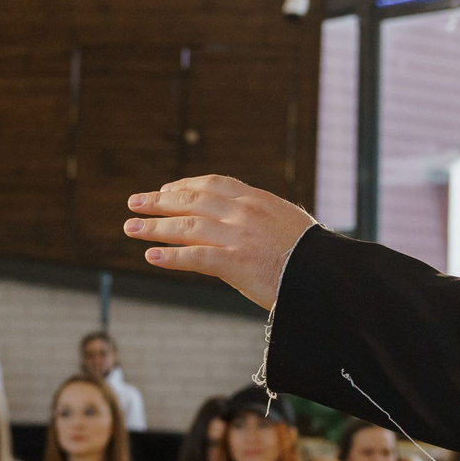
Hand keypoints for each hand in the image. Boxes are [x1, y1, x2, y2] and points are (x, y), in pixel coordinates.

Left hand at [127, 176, 316, 310]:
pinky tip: (151, 256)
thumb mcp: (289, 225)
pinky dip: (171, 256)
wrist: (328, 276)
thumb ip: (265, 220)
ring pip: (186, 226)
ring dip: (154, 227)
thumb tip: (253, 223)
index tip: (166, 189)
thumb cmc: (314, 258)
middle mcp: (244, 213)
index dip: (185, 186)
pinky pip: (195, 257)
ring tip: (131, 228)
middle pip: (191, 201)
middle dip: (159, 201)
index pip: (213, 184)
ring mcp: (238, 237)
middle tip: (134, 203)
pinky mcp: (235, 263)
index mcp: (257, 200)